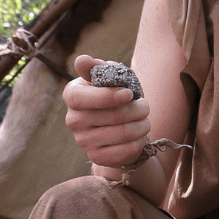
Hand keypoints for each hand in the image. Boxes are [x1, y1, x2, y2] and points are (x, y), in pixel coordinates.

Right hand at [63, 54, 151, 168]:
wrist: (119, 125)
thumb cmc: (115, 95)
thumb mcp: (110, 77)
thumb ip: (98, 68)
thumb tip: (83, 60)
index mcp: (72, 95)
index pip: (82, 98)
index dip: (107, 96)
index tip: (128, 94)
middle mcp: (73, 120)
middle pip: (112, 116)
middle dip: (138, 109)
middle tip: (145, 106)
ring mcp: (83, 141)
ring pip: (124, 133)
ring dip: (143, 124)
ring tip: (145, 119)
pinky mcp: (96, 157)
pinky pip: (126, 150)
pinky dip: (140, 141)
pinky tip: (139, 135)